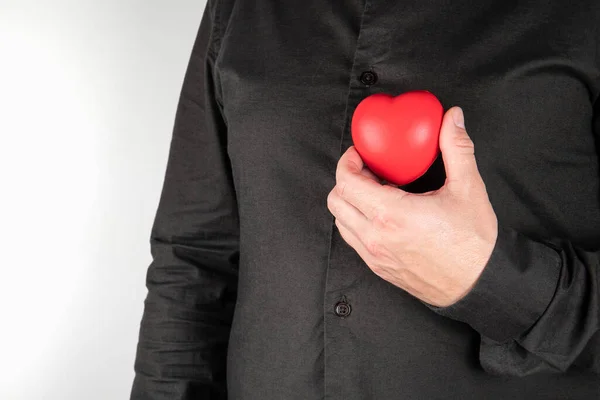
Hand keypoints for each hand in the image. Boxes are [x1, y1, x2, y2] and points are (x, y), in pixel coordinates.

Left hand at [327, 107, 497, 306]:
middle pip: (336, 201)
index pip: (346, 182)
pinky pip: (352, 240)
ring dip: (350, 201)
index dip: (346, 162)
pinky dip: (356, 221)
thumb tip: (453, 118)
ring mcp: (374, 255)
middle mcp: (376, 237)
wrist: (480, 284)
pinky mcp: (379, 268)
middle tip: (368, 170)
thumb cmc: (474, 243)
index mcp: (391, 214)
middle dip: (346, 179)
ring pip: (340, 221)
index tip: (358, 154)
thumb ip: (457, 148)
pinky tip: (381, 214)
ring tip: (375, 192)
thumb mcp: (468, 188)